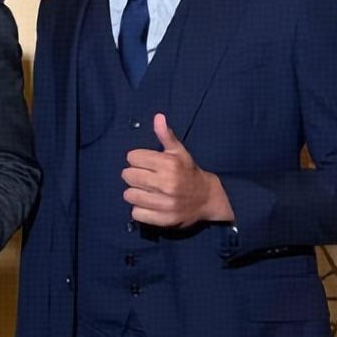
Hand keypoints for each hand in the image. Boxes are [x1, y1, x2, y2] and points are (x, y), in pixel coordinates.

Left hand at [122, 113, 233, 227]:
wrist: (208, 199)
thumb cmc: (188, 172)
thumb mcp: (179, 152)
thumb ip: (166, 135)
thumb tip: (158, 117)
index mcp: (169, 164)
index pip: (132, 157)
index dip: (137, 159)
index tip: (145, 163)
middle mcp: (167, 183)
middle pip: (128, 175)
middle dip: (134, 175)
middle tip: (144, 178)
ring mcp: (165, 203)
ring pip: (129, 195)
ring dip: (134, 192)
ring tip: (146, 191)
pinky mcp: (164, 219)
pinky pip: (136, 213)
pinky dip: (140, 209)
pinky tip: (149, 204)